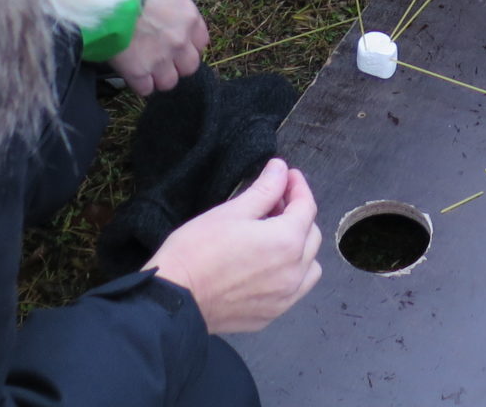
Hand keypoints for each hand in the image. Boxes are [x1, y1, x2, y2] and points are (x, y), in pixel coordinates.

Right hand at [107, 0, 208, 96]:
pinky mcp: (139, 73)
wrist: (108, 1)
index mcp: (189, 18)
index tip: (178, 46)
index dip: (188, 46)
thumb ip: (173, 13)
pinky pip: (146, 89)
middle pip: (190, 66)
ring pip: (169, 82)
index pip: (201, 43)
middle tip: (162, 59)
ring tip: (146, 69)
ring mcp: (161, 59)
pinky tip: (133, 75)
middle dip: (177, 65)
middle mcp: (180, 41)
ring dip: (159, 78)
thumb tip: (168, 23)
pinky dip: (139, 84)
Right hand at [146, 158, 321, 333]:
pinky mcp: (270, 316)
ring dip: (300, 247)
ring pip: (309, 266)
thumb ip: (264, 189)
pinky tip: (266, 264)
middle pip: (312, 235)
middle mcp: (293, 273)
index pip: (306, 207)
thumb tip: (280, 169)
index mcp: (286, 242)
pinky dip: (290, 273)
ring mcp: (284, 299)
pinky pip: (294, 290)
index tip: (287, 176)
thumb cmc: (198, 251)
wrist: (174, 300)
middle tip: (274, 203)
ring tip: (273, 236)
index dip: (298, 186)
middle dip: (298, 214)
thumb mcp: (231, 211)